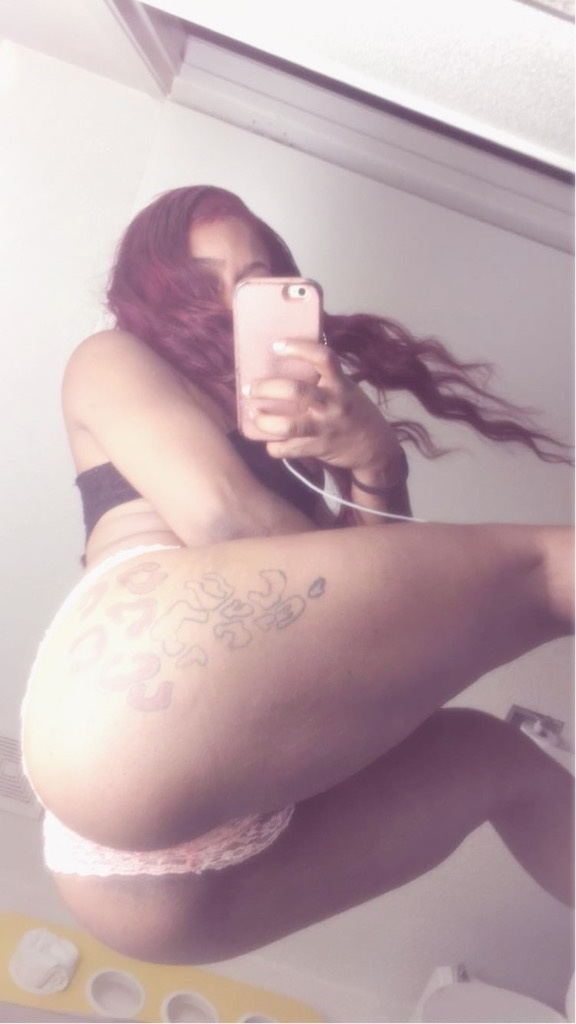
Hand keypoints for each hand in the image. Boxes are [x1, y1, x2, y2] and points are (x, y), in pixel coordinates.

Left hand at [243, 338, 399, 473]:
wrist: (375, 447)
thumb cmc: (354, 411)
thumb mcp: (347, 387)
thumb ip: (325, 375)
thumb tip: (296, 351)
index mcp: (341, 384)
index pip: (323, 358)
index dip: (299, 348)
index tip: (277, 346)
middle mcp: (333, 405)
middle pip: (296, 391)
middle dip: (266, 388)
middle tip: (249, 388)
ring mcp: (324, 428)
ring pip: (288, 426)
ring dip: (264, 420)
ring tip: (253, 413)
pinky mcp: (317, 448)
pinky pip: (288, 449)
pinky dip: (274, 446)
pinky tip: (270, 441)